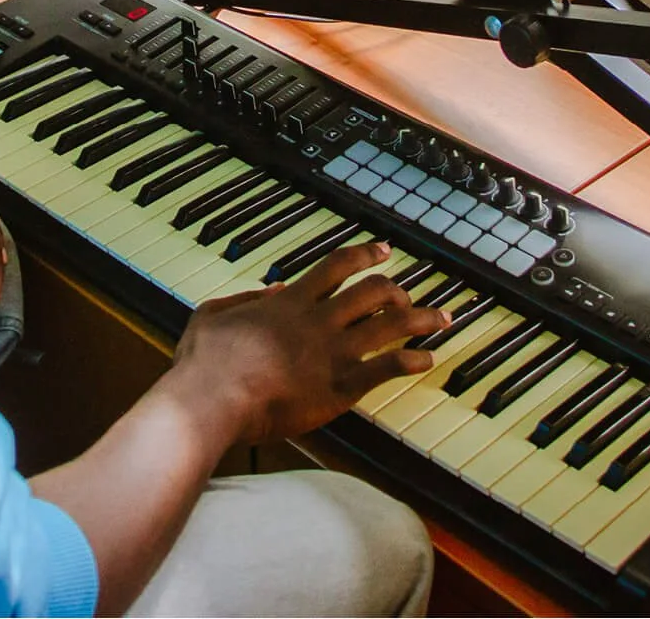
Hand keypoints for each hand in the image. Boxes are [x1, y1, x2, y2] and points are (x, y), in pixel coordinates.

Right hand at [168, 241, 449, 445]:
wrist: (214, 398)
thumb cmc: (206, 362)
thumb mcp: (213, 314)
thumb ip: (244, 299)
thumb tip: (272, 292)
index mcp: (291, 302)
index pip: (337, 266)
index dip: (365, 254)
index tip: (384, 251)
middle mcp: (320, 320)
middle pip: (374, 291)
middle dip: (398, 290)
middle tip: (410, 294)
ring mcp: (334, 352)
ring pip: (391, 324)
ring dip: (422, 319)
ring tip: (443, 319)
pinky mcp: (342, 386)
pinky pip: (389, 367)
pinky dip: (413, 360)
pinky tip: (428, 359)